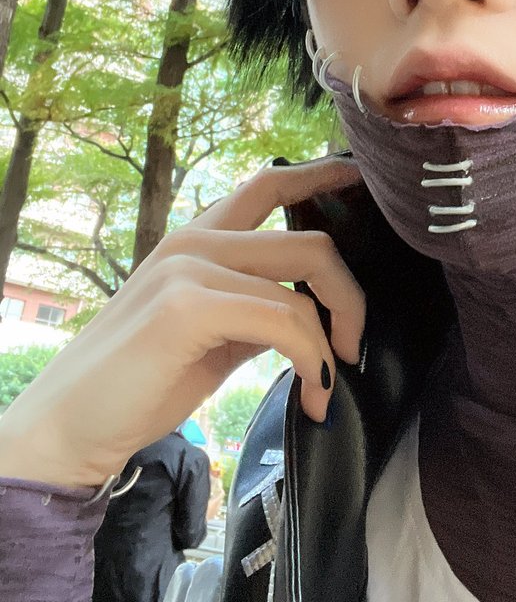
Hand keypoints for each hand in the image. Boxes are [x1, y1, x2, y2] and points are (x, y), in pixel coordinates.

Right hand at [0, 158, 363, 487]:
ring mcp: (188, 268)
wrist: (69, 425)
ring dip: (332, 340)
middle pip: (310, 241)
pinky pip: (284, 320)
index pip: (269, 184)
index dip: (322, 177)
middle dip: (350, 297)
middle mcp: (194, 241)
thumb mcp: (211, 334)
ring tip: (326, 387)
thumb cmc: (140, 382)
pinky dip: (311, 359)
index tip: (359, 182)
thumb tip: (315, 313)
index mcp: (198, 239)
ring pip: (304, 282)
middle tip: (351, 348)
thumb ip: (257, 309)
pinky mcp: (186, 306)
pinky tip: (313, 393)